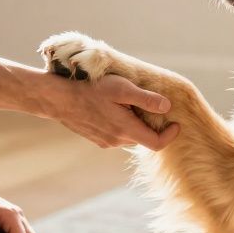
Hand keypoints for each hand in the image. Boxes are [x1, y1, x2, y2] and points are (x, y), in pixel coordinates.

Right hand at [55, 74, 179, 149]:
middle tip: (151, 105)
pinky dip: (122, 125)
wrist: (58, 98)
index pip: (156, 144)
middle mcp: (116, 141)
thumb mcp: (122, 88)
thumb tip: (167, 107)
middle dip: (151, 126)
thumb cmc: (90, 89)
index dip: (170, 135)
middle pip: (143, 139)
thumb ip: (146, 99)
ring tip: (129, 103)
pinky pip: (116, 135)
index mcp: (126, 130)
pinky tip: (113, 108)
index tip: (175, 123)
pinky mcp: (96, 138)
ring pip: (129, 136)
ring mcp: (105, 142)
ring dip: (135, 124)